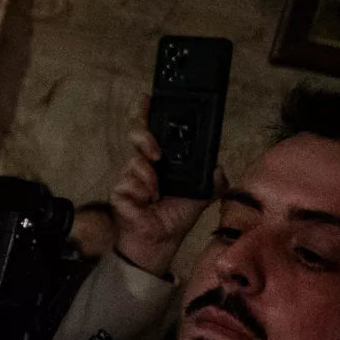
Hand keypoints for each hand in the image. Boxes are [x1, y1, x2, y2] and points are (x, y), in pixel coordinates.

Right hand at [108, 99, 221, 278]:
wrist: (159, 241)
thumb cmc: (175, 218)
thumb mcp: (200, 197)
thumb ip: (211, 182)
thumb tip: (219, 169)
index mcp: (162, 162)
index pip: (153, 132)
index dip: (148, 113)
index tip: (147, 98)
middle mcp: (144, 164)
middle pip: (137, 135)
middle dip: (144, 135)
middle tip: (155, 152)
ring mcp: (129, 176)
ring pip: (136, 161)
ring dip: (149, 176)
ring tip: (157, 193)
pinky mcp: (119, 190)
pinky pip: (130, 181)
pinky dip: (143, 189)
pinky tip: (147, 200)